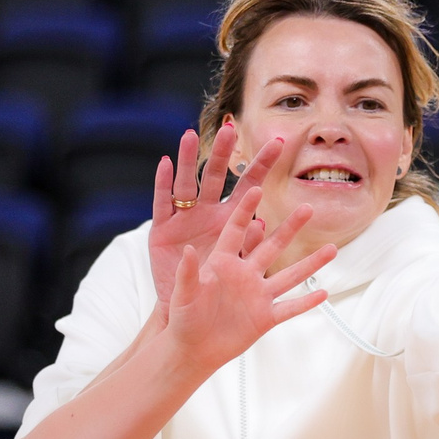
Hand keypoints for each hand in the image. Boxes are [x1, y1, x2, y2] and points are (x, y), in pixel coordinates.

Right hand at [149, 123, 285, 293]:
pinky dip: (162, 183)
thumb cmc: (218, 287)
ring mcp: (183, 218)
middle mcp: (207, 212)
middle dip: (221, 154)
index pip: (249, 185)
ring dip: (186, 160)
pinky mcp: (161, 230)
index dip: (261, 165)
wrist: (189, 308)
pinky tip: (164, 163)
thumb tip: (262, 222)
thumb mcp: (236, 267)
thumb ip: (248, 246)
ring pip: (185, 183)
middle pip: (214, 177)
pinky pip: (161, 203)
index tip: (278, 143)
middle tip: (229, 129)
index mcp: (230, 219)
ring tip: (188, 136)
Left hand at [159, 190, 333, 370]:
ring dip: (311, 263)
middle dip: (291, 228)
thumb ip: (187, 273)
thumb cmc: (183, 319)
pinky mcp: (266, 317)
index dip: (246, 210)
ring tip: (332, 249)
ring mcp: (258, 295)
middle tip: (308, 208)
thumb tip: (187, 250)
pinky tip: (324, 293)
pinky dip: (306, 302)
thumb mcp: (183, 294)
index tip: (257, 188)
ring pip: (290, 276)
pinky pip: (290, 308)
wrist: (192, 349)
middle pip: (272, 247)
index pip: (237, 230)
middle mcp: (245, 274)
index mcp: (223, 263)